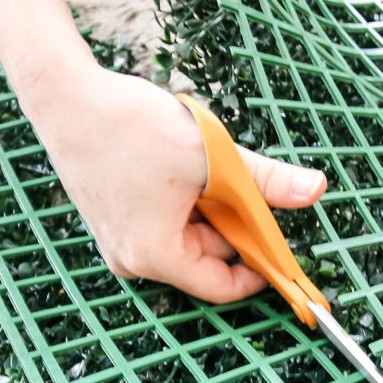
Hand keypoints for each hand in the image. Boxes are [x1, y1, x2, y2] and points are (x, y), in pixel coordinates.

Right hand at [21, 62, 326, 302]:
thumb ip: (266, 179)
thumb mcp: (212, 154)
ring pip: (188, 239)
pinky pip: (165, 226)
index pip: (223, 286)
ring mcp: (119, 244)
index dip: (260, 268)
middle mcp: (133, 262)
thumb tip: (315, 189)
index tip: (281, 243)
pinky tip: (175, 168)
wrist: (67, 96)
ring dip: (207, 209)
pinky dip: (184, 203)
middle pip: (207, 259)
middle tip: (232, 179)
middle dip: (231, 224)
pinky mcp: (113, 224)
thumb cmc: (130, 126)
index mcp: (156, 256)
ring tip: (194, 166)